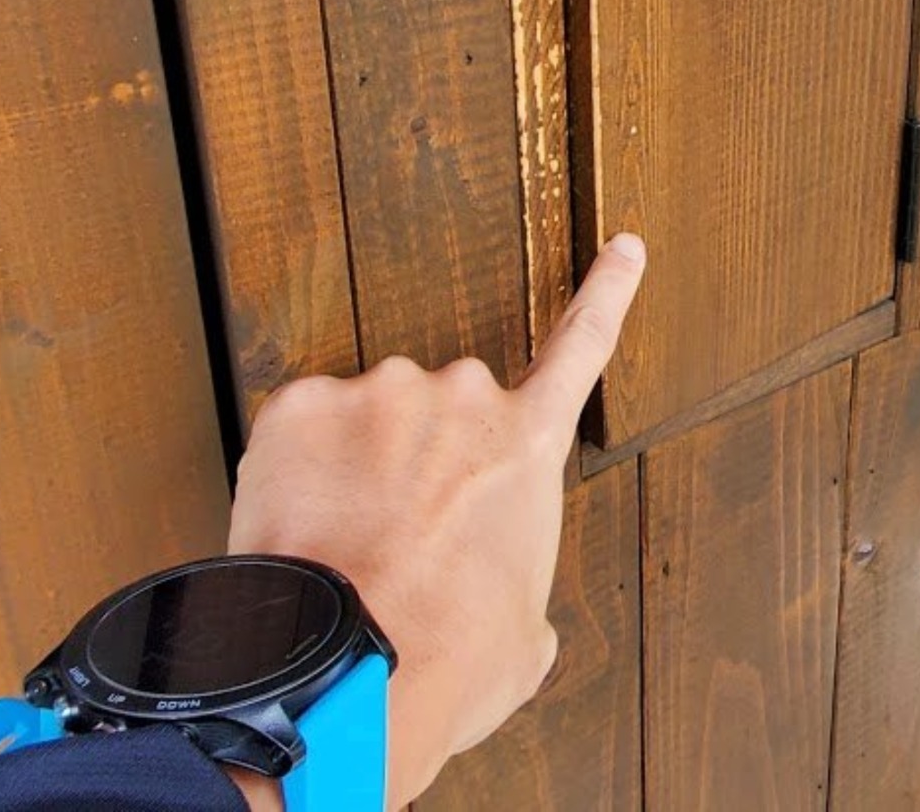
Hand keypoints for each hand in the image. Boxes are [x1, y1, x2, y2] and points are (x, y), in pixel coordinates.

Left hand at [224, 234, 643, 809]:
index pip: (582, 348)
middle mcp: (463, 399)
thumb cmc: (446, 660)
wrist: (351, 675)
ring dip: (356, 468)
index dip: (607, 292)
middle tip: (398, 538)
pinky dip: (295, 474)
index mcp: (527, 447)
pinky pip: (299, 430)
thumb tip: (493, 591)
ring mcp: (381, 393)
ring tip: (346, 548)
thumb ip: (517, 577)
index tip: (623, 244)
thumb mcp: (524, 632)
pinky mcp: (301, 407)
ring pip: (366, 420)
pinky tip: (301, 532)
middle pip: (443, 411)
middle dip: (422, 461)